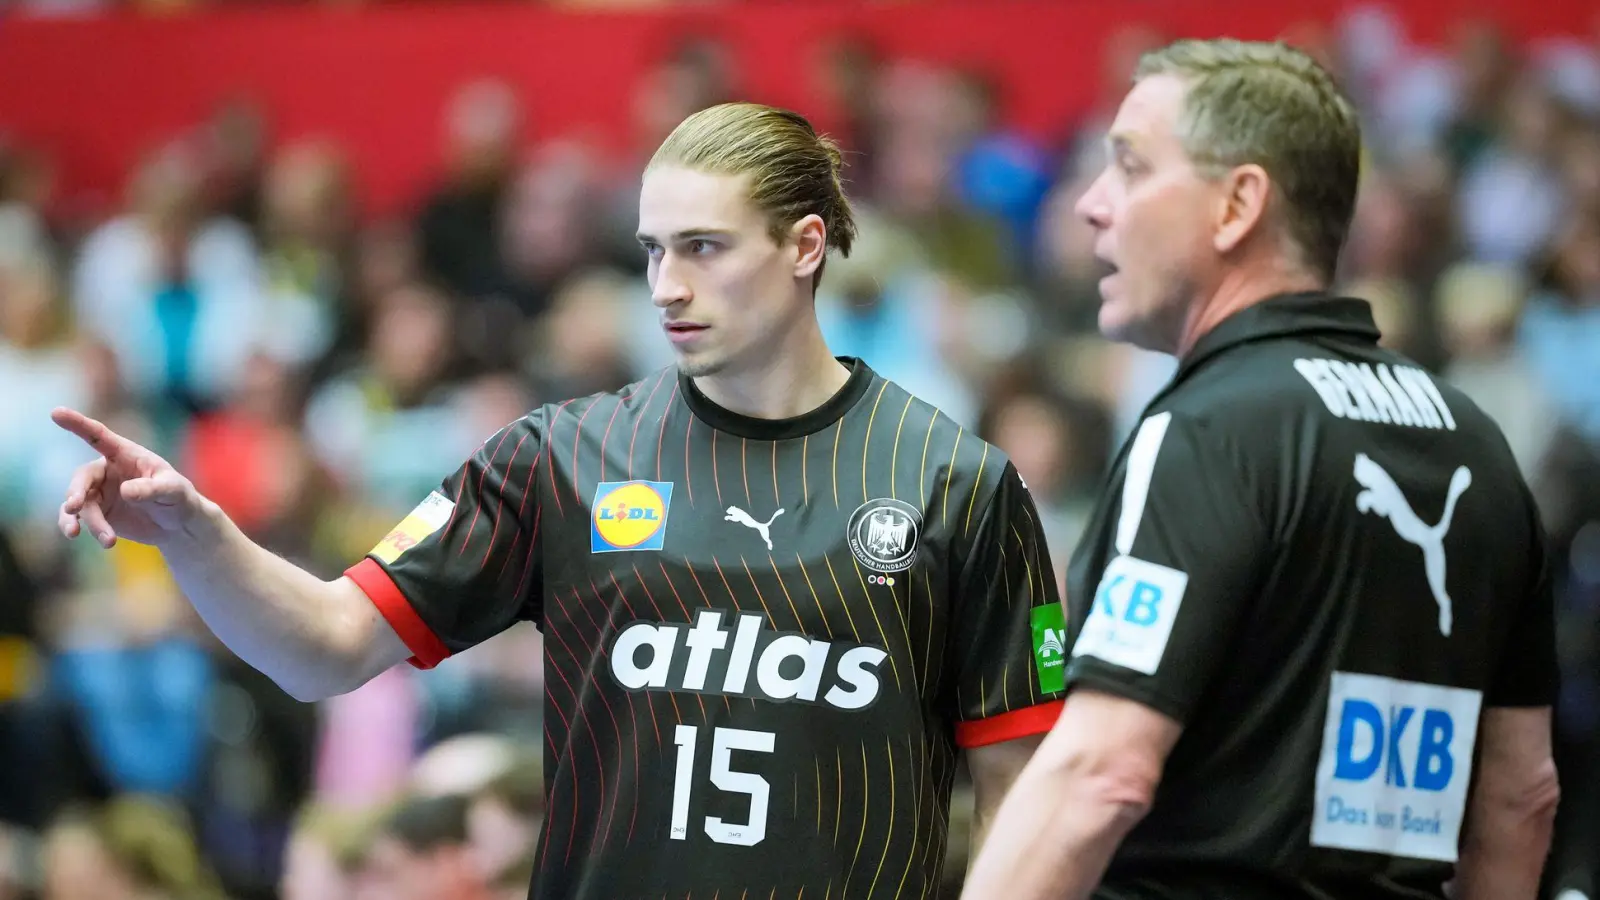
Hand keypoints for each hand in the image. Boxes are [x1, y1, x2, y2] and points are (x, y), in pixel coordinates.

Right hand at [53, 407, 204, 547]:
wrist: (178, 524)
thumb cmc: (179, 497)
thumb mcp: (173, 490)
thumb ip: (151, 488)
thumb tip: (125, 490)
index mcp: (125, 455)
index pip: (99, 436)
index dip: (78, 424)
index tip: (56, 412)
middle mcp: (107, 471)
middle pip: (82, 478)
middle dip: (75, 492)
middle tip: (74, 507)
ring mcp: (98, 492)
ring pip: (79, 504)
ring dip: (86, 521)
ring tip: (108, 539)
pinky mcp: (96, 513)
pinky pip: (78, 518)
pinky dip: (76, 527)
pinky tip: (81, 537)